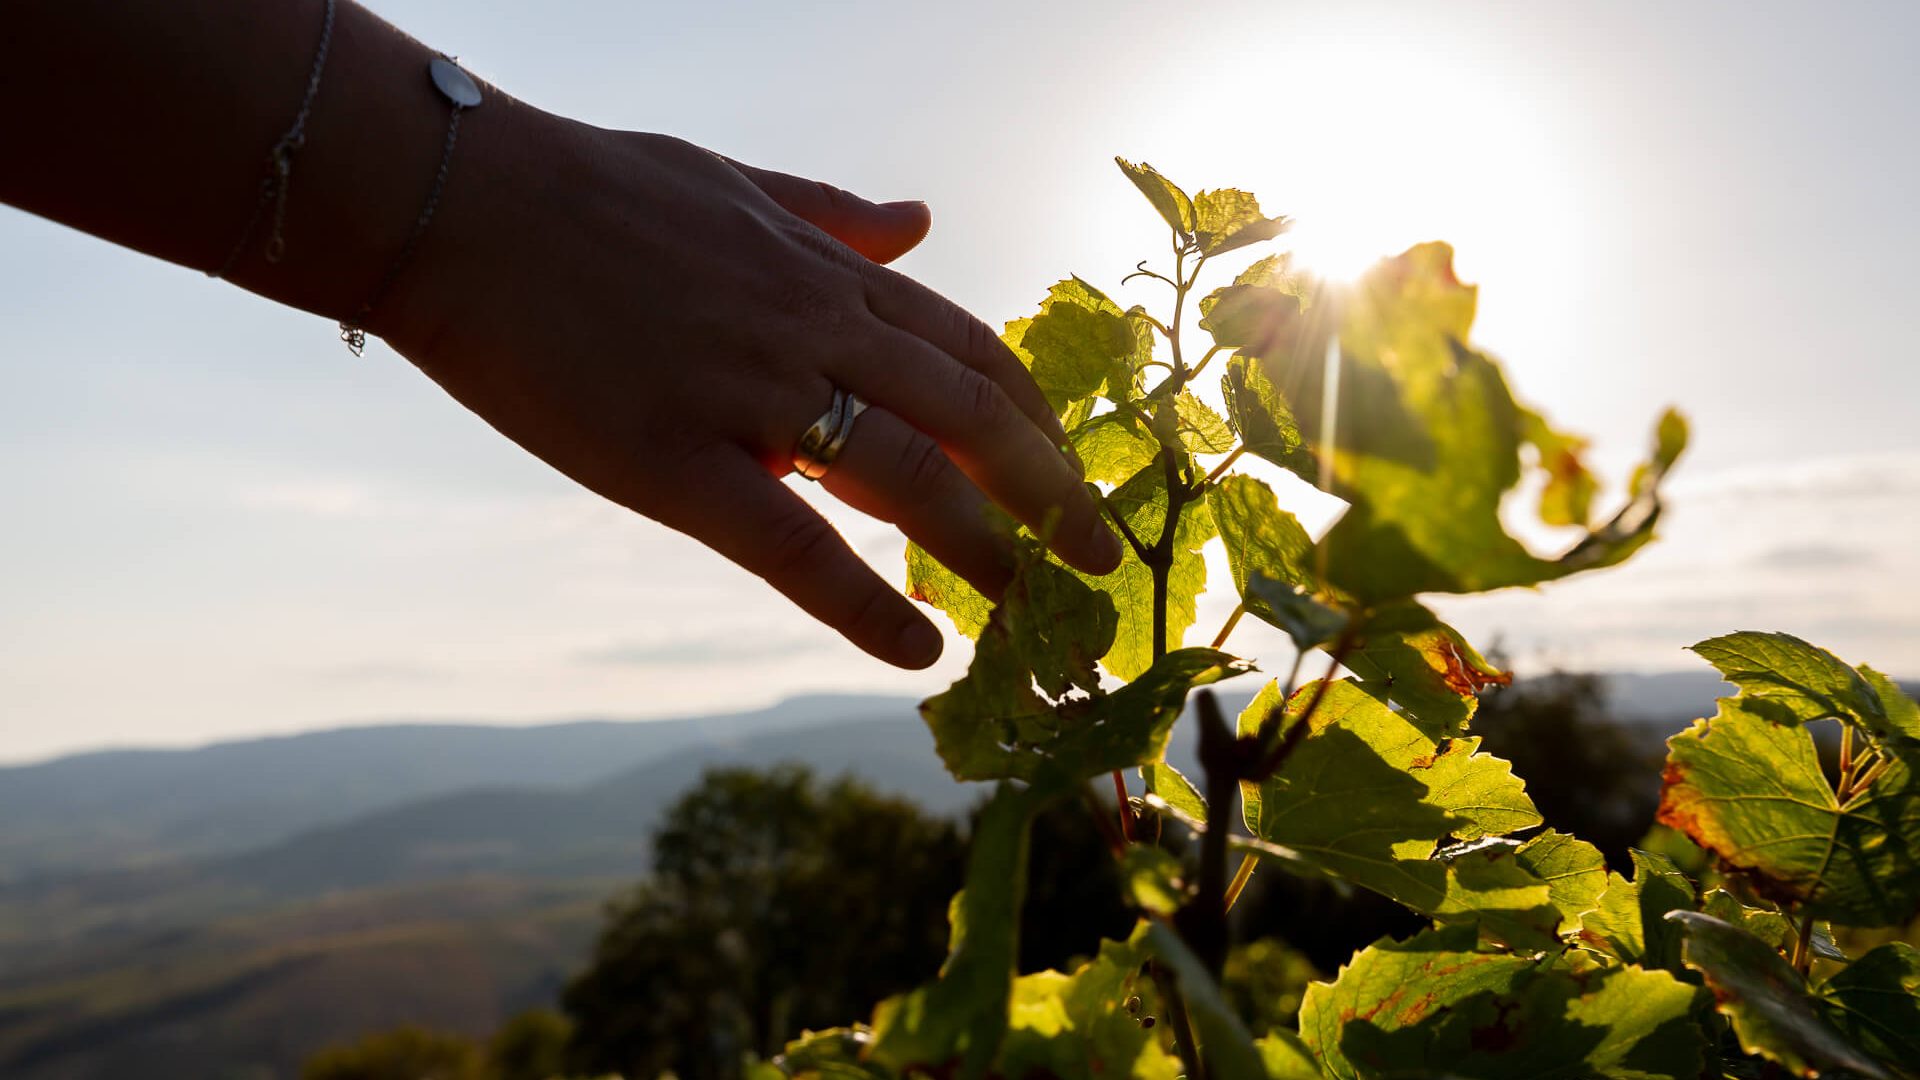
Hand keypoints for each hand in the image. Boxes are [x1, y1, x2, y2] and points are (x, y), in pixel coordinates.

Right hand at [378, 111, 1122, 668]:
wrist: (456, 202)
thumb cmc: (588, 190)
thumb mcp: (732, 181)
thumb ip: (833, 214)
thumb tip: (921, 220)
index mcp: (823, 270)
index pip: (966, 348)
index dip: (1032, 417)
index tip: (1071, 470)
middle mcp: (809, 328)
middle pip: (966, 417)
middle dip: (1049, 491)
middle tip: (1099, 561)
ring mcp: (746, 392)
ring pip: (904, 482)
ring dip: (982, 552)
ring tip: (1030, 615)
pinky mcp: (672, 459)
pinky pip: (792, 546)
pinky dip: (863, 606)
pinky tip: (917, 653)